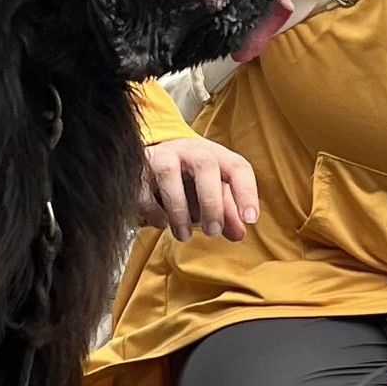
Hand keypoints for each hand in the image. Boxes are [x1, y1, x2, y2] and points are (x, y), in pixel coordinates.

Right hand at [136, 137, 257, 240]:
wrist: (152, 157)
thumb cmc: (189, 177)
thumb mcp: (211, 191)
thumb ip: (226, 211)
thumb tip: (239, 234)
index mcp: (214, 154)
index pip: (237, 167)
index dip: (246, 192)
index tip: (250, 219)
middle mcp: (189, 150)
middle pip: (205, 165)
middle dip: (211, 201)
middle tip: (213, 232)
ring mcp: (161, 156)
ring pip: (169, 173)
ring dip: (178, 209)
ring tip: (183, 235)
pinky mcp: (137, 168)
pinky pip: (142, 189)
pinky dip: (153, 210)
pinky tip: (161, 223)